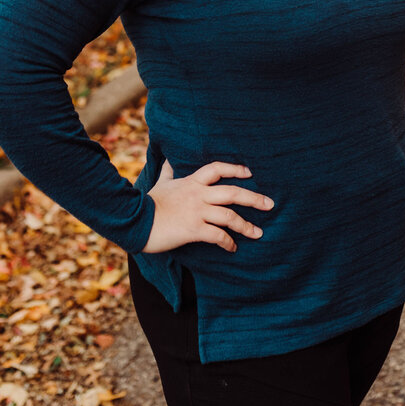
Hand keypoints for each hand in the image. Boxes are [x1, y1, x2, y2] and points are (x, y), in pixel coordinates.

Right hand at [142, 160, 273, 253]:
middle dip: (254, 198)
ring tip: (258, 233)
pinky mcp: (193, 230)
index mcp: (192, 182)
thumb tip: (168, 158)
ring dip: (246, 226)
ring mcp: (197, 212)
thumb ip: (168, 171)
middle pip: (233, 192)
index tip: (250, 173)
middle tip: (270, 204)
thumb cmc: (147, 203)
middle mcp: (198, 194)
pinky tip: (233, 248)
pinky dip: (228, 242)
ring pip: (230, 216)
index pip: (217, 169)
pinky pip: (218, 236)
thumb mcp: (160, 183)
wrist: (134, 221)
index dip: (235, 169)